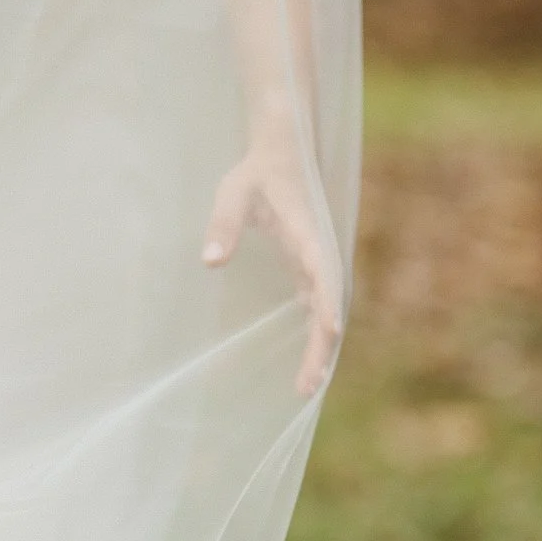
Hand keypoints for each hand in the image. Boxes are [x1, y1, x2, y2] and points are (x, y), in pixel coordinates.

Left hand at [202, 146, 343, 397]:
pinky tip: (309, 361)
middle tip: (305, 387)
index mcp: (309, 234)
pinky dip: (315, 333)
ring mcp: (317, 262)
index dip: (327, 304)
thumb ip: (223, 224)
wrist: (283, 152)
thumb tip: (210, 262)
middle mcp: (320, 253)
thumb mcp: (234, 193)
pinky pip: (317, 305)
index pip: (323, 273)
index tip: (331, 331)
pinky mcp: (309, 266)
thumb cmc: (257, 172)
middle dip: (321, 347)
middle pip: (329, 306)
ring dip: (320, 347)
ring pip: (326, 311)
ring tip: (307, 386)